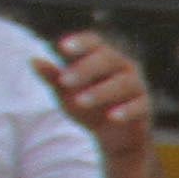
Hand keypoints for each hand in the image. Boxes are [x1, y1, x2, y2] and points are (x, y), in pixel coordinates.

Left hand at [33, 33, 156, 161]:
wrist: (113, 135)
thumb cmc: (87, 105)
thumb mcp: (66, 92)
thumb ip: (53, 77)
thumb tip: (33, 60)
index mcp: (102, 57)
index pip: (94, 42)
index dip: (80, 43)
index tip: (62, 48)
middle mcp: (123, 67)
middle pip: (108, 59)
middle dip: (86, 69)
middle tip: (64, 80)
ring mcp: (137, 86)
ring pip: (123, 83)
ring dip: (101, 91)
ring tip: (80, 101)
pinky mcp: (145, 107)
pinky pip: (139, 105)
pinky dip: (126, 111)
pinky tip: (112, 117)